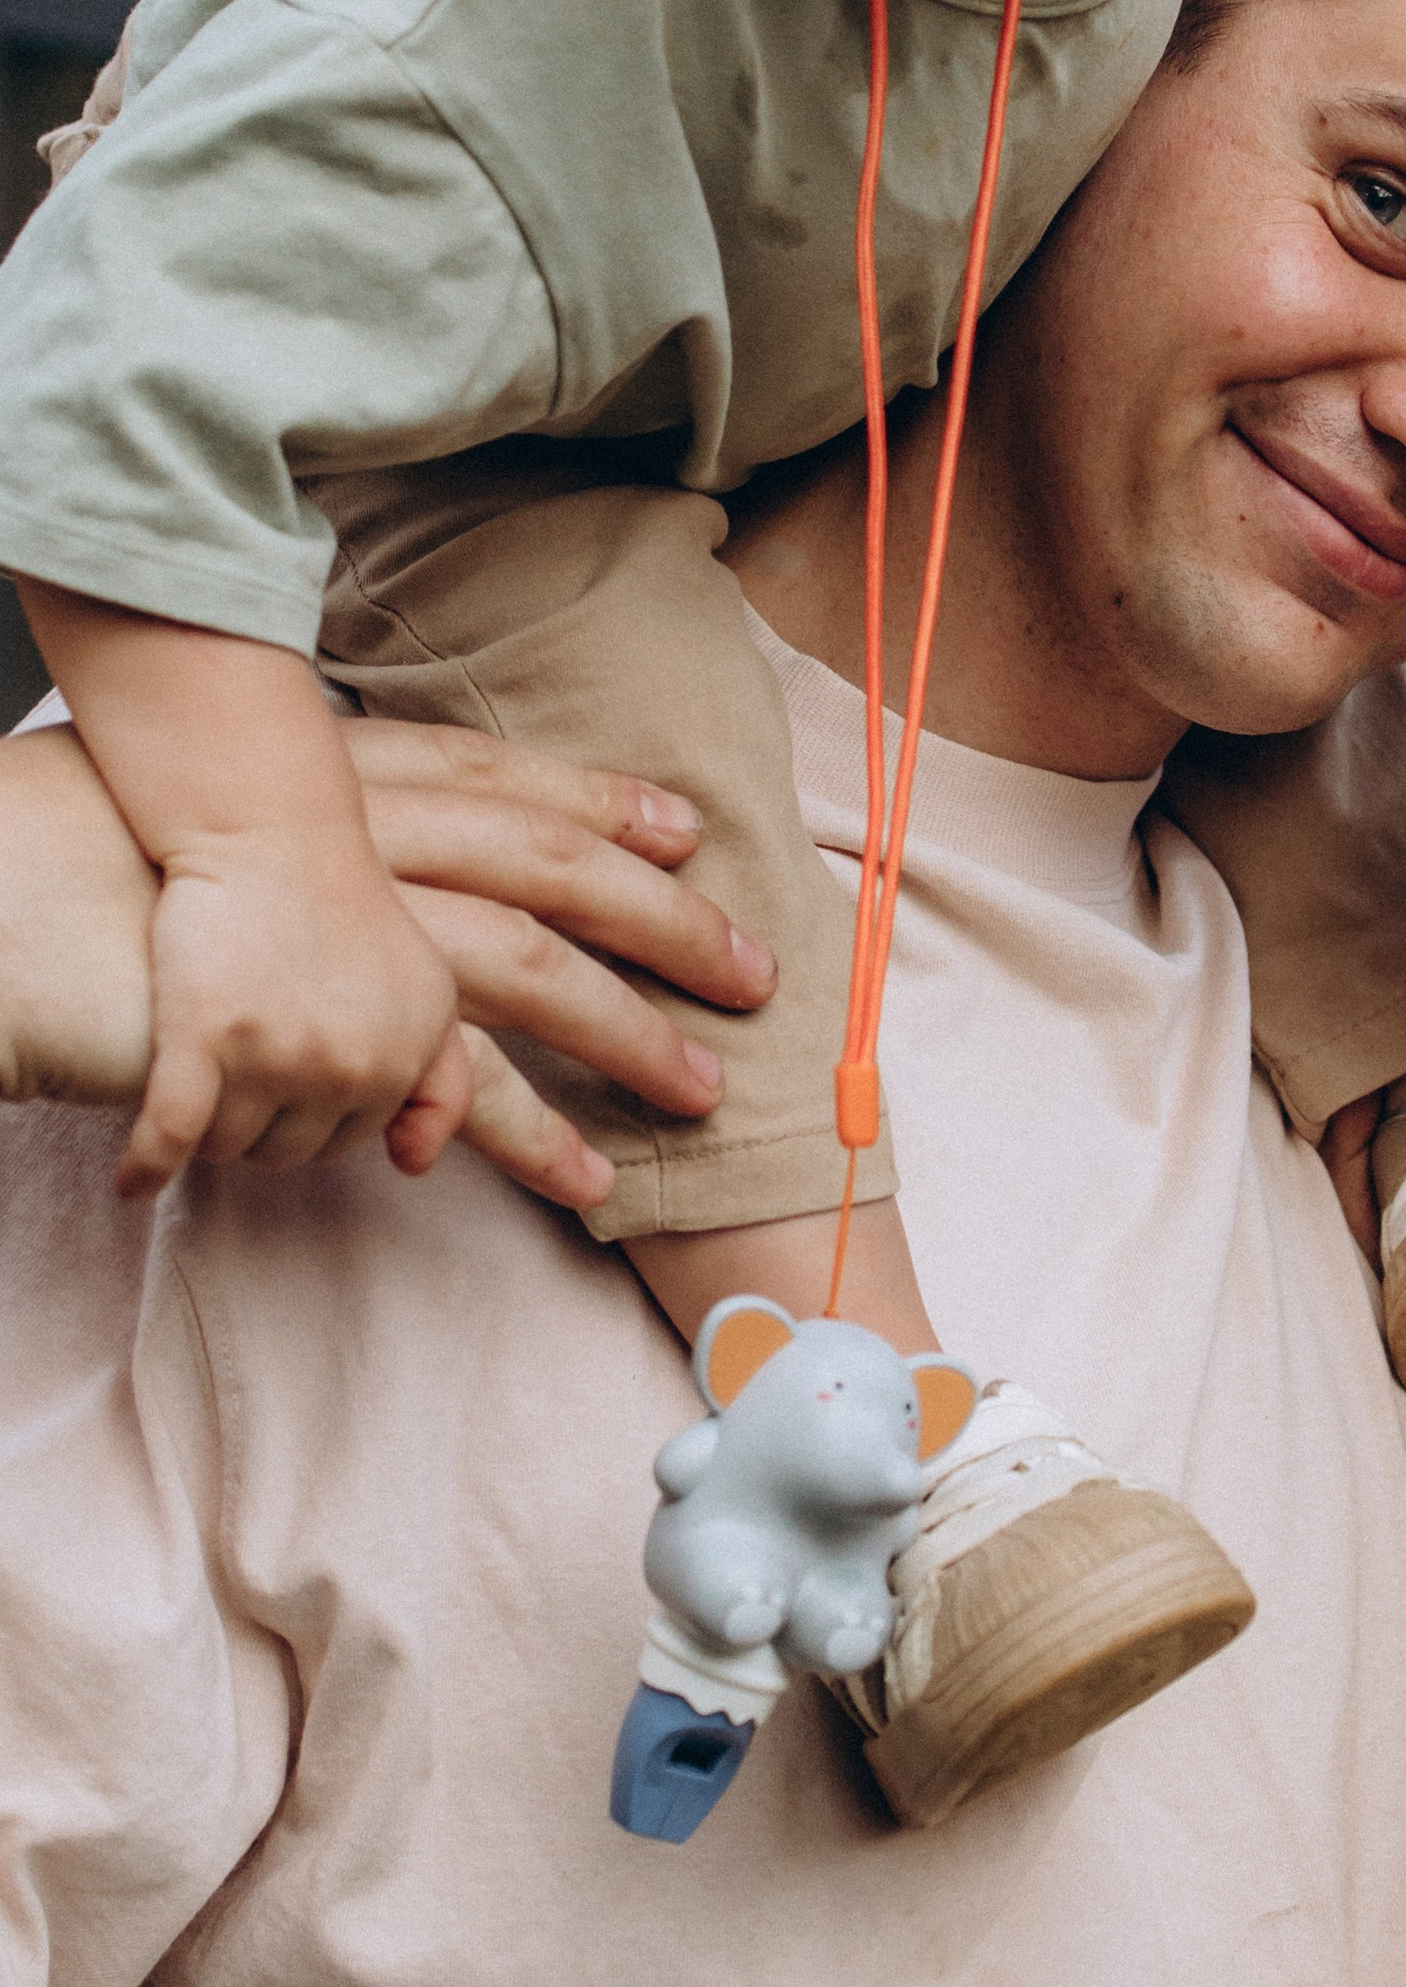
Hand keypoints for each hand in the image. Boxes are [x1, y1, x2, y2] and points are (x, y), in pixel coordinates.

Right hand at [0, 720, 764, 1208]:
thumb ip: (319, 837)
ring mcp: (326, 965)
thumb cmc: (87, 841)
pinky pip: (389, 1119)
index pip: (505, 795)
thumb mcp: (222, 816)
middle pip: (545, 899)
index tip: (693, 832)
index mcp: (349, 802)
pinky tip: (522, 1191)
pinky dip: (463, 1149)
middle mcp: (362, 874)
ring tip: (629, 1161)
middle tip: (751, 982)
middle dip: (660, 943)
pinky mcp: (281, 1053)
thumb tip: (384, 866)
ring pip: (494, 1022)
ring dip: (578, 1091)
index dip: (601, 807)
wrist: (5, 899)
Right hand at [129, 814, 468, 1191]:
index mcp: (406, 1055)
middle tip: (240, 1064)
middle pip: (289, 1152)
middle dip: (263, 1120)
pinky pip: (168, 1140)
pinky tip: (131, 1180)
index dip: (314, 1112)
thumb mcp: (426, 991)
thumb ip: (441, 1080)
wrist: (269, 831)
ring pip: (230, 1147)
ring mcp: (275, 1055)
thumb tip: (413, 1167)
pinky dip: (146, 1167)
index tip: (291, 1073)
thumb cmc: (343, 909)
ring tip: (199, 1077)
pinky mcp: (200, 1038)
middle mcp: (350, 1064)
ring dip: (209, 1125)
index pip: (352, 1141)